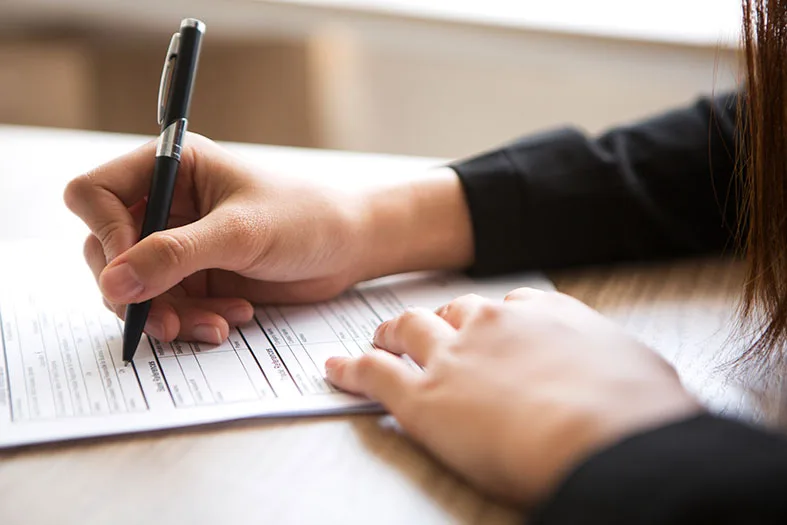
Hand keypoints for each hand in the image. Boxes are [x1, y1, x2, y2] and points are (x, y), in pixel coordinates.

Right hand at [64, 134, 369, 342]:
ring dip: (168, 314)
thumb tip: (113, 283)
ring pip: (135, 288)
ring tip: (216, 323)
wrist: (348, 248)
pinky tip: (231, 317)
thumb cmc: (306, 219)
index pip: (95, 194)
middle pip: (106, 250)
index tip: (131, 271)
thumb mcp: (240, 234)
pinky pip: (167, 307)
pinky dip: (192, 320)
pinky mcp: (195, 277)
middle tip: (166, 319)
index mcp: (171, 168)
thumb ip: (175, 255)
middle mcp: (166, 204)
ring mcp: (178, 243)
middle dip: (137, 290)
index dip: (104, 234)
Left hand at [325, 288, 701, 505]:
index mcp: (546, 315)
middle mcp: (495, 325)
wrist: (604, 437)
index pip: (506, 305)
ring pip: (407, 329)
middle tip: (424, 331)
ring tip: (378, 339)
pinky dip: (350, 369)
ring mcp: (454, 356)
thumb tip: (634, 384)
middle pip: (452, 310)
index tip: (482, 326)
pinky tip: (334, 369)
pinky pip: (373, 373)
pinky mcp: (423, 396)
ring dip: (390, 333)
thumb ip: (620, 368)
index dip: (488, 318)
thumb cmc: (635, 412)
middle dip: (436, 320)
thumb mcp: (642, 374)